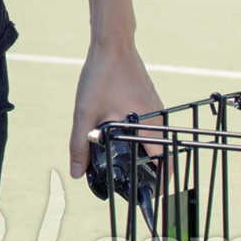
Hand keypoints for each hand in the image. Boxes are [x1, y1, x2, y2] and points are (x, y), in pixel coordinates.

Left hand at [69, 41, 163, 178]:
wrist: (112, 45)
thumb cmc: (101, 77)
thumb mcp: (85, 113)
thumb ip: (80, 145)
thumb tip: (77, 174)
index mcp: (151, 128)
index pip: (164, 167)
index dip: (157, 185)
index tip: (145, 196)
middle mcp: (160, 120)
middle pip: (162, 156)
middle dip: (148, 172)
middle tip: (131, 183)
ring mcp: (157, 110)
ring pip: (156, 140)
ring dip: (144, 153)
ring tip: (125, 163)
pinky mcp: (150, 101)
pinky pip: (150, 126)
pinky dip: (141, 136)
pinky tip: (121, 135)